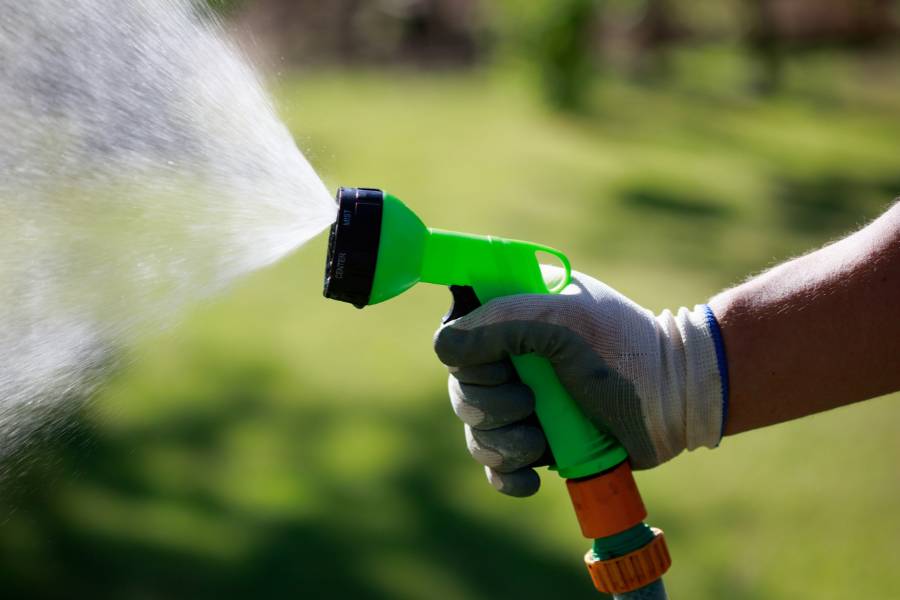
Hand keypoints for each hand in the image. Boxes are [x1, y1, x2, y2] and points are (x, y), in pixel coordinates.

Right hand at [434, 270, 726, 496]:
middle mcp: (513, 359)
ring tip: (542, 442)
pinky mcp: (539, 442)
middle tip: (529, 405)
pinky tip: (531, 480)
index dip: (469, 358)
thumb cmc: (624, 350)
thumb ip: (501, 325)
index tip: (502, 365)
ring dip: (503, 444)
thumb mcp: (563, 322)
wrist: (676, 399)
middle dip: (490, 407)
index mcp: (514, 317)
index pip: (458, 336)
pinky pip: (498, 466)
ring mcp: (525, 402)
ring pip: (477, 432)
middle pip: (462, 390)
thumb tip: (443, 346)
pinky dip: (507, 476)